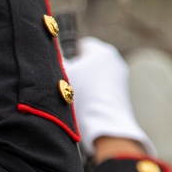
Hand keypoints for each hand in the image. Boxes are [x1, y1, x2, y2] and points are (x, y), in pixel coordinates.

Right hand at [64, 37, 152, 154]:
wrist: (104, 125)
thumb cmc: (82, 95)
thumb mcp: (62, 73)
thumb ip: (55, 58)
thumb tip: (48, 51)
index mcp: (102, 51)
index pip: (82, 45)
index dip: (69, 55)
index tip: (61, 70)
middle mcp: (115, 60)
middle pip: (90, 61)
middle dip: (78, 70)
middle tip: (66, 84)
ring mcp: (121, 78)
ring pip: (96, 75)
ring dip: (86, 83)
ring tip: (76, 98)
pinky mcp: (122, 94)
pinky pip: (103, 88)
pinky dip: (95, 94)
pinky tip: (87, 106)